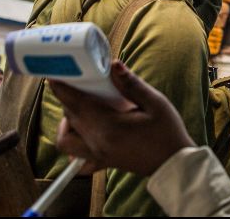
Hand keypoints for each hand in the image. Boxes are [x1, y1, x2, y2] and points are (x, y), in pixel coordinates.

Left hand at [50, 62, 195, 176]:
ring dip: (68, 122)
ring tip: (83, 107)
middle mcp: (98, 143)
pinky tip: (85, 133)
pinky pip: (77, 157)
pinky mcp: (102, 161)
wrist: (174, 164)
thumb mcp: (156, 103)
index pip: (77, 103)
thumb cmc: (168, 133)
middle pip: (70, 117)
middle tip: (79, 82)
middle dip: (68, 98)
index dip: (62, 87)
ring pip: (66, 139)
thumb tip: (113, 64)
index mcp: (109, 127)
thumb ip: (131, 84)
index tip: (55, 74)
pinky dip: (75, 146)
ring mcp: (98, 155)